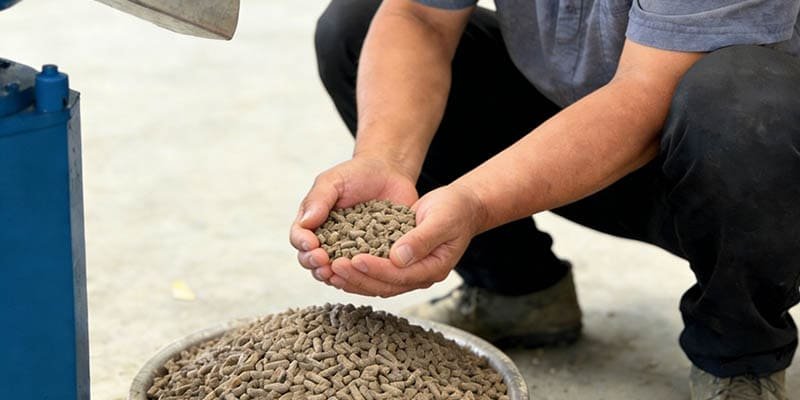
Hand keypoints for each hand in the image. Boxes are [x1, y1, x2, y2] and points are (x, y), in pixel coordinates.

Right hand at [289, 157, 417, 284]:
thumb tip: (305, 223)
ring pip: (336, 272)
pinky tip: (364, 273)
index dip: (303, 244)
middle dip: (315, 264)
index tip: (311, 244)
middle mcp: (328, 241)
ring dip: (335, 275)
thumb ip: (318, 199)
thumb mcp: (333, 180)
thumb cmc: (356, 174)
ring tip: (339, 272)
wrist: (389, 173)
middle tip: (324, 262)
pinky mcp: (372, 256)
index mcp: (313, 223)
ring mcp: (350, 251)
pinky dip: (361, 275)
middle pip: (313, 261)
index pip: (300, 238)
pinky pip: (363, 271)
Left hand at [327, 183, 486, 296]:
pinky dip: (357, 271)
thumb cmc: (455, 209)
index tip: (355, 259)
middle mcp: (420, 275)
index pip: (399, 275)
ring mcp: (409, 272)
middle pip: (384, 285)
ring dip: (353, 279)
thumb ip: (421, 239)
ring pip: (377, 283)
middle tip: (333, 266)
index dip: (375, 269)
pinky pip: (376, 273)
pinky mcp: (400, 264)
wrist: (462, 206)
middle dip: (357, 277)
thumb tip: (398, 258)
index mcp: (433, 268)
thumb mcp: (441, 219)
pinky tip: (338, 264)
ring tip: (329, 269)